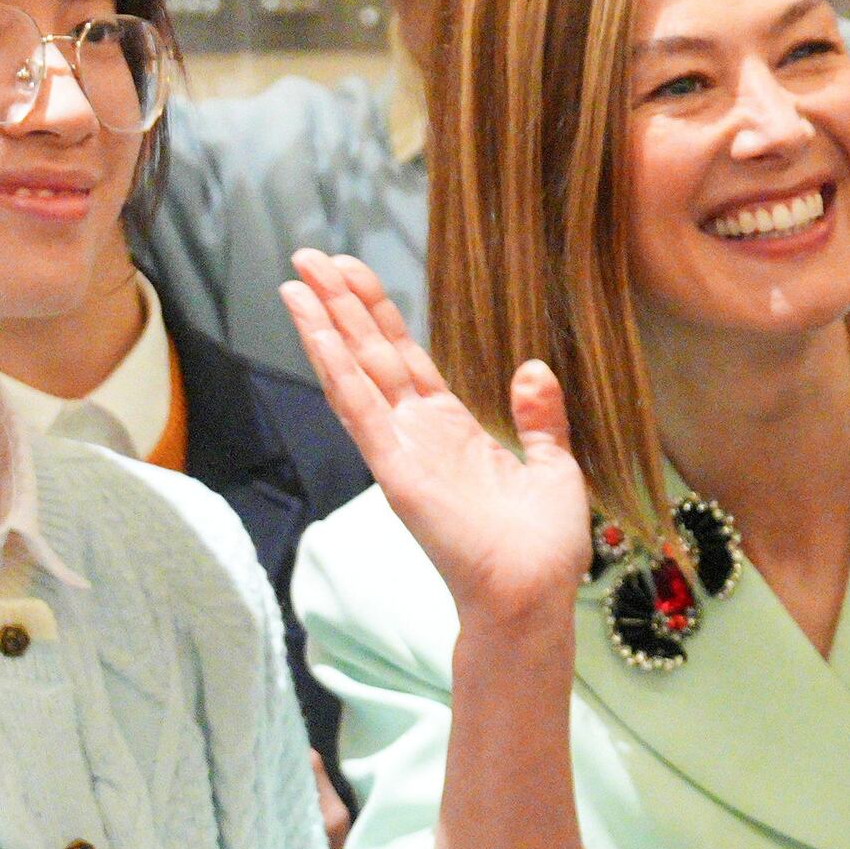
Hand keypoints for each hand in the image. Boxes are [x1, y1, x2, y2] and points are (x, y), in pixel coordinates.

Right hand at [283, 252, 596, 630]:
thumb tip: (531, 368)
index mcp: (452, 429)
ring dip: (324, 325)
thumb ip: (539, 418)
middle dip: (340, 304)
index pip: (405, 359)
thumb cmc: (542, 545)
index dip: (378, 315)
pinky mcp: (396, 469)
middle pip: (371, 353)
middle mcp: (418, 434)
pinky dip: (335, 367)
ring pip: (354, 372)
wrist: (531, 593)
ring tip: (296, 279)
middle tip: (308, 255)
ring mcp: (401, 450)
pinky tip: (315, 330)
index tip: (353, 273)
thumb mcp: (553, 466)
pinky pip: (359, 409)